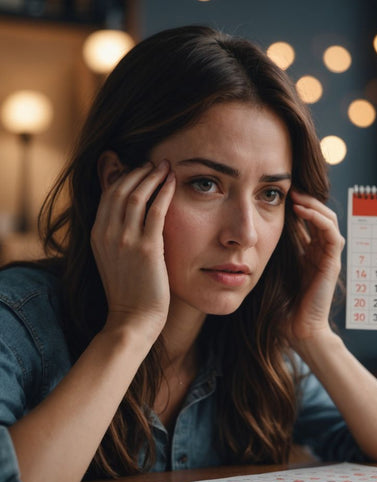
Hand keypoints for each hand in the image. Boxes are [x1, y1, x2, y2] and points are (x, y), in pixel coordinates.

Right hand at [90, 160, 175, 342]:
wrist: (133, 318)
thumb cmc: (129, 290)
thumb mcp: (113, 258)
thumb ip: (117, 235)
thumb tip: (128, 216)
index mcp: (97, 234)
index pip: (108, 194)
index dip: (125, 176)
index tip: (141, 168)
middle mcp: (107, 234)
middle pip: (120, 189)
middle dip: (139, 171)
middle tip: (155, 162)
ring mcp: (125, 241)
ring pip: (136, 195)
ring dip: (152, 177)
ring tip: (165, 167)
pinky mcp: (146, 249)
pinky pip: (156, 211)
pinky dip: (164, 192)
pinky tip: (173, 182)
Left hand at [287, 190, 344, 346]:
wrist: (297, 330)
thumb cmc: (282, 304)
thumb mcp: (274, 269)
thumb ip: (272, 251)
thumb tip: (253, 230)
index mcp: (308, 252)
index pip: (308, 220)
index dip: (297, 205)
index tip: (281, 194)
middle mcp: (320, 252)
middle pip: (320, 216)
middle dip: (306, 200)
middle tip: (289, 189)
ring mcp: (328, 257)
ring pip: (328, 220)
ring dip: (313, 204)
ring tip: (296, 196)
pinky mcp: (332, 263)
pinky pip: (331, 234)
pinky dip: (318, 219)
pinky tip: (302, 211)